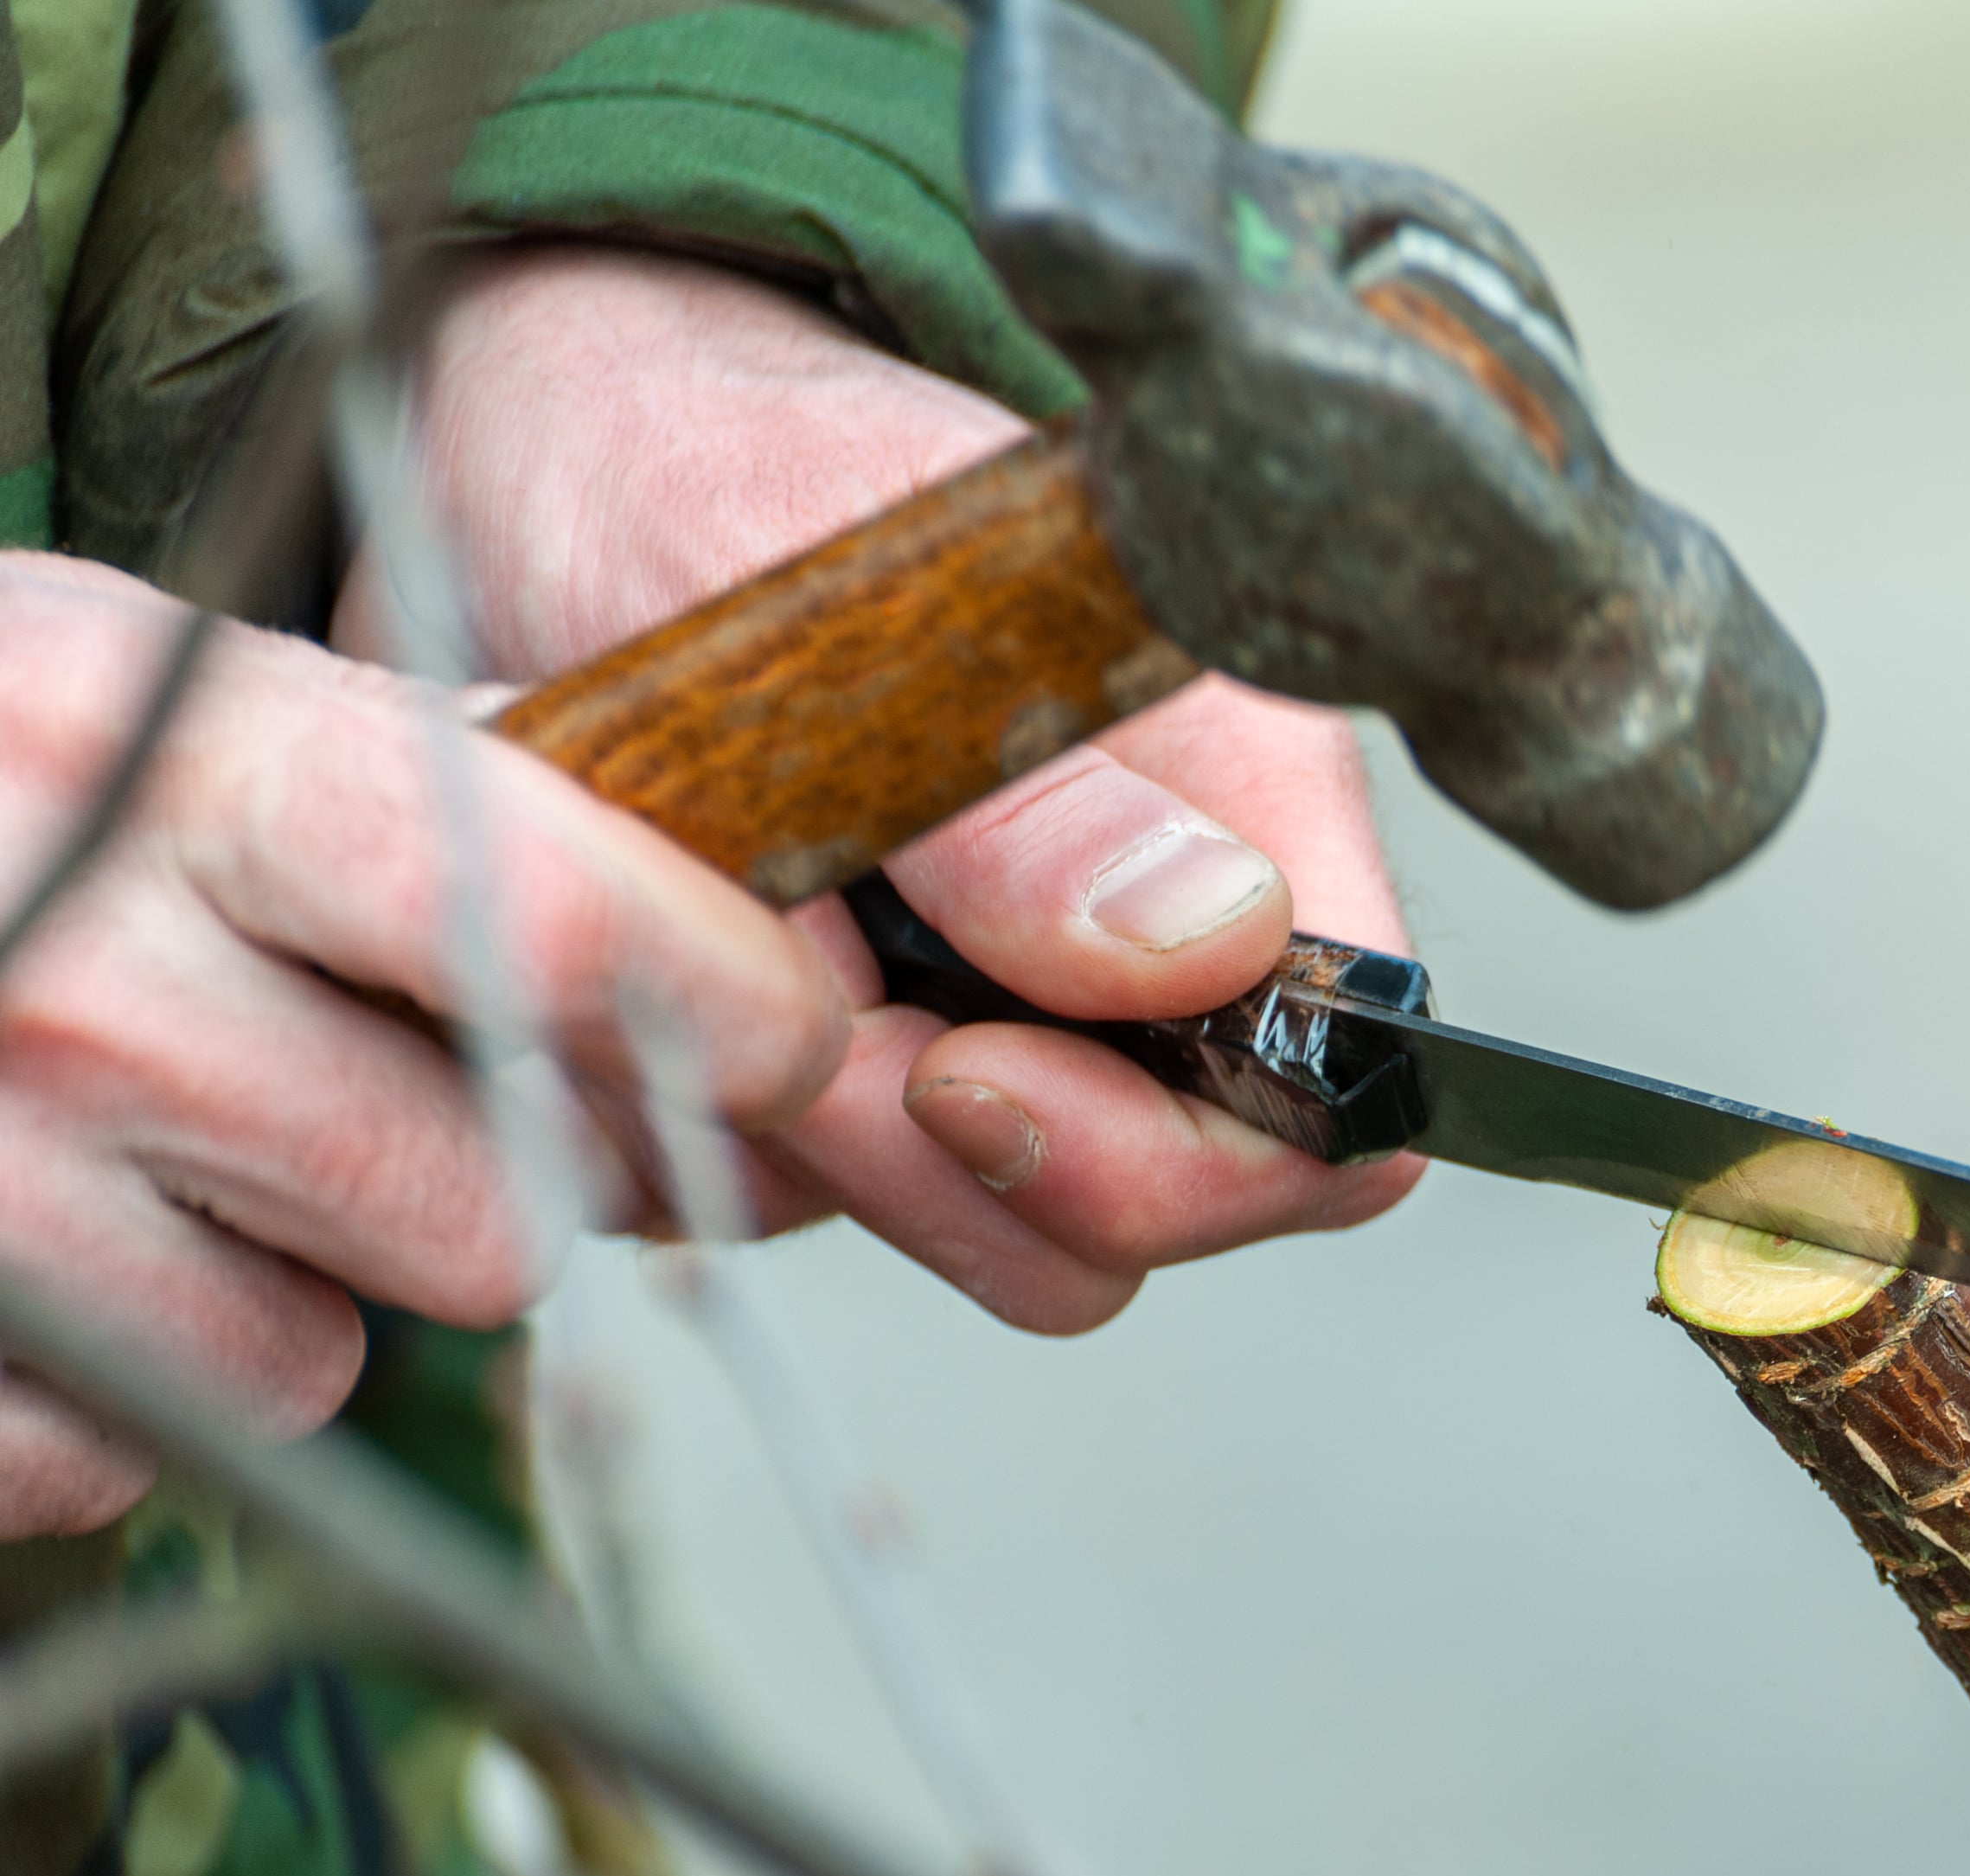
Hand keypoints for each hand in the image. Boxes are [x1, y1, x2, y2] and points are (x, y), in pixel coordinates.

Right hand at [0, 554, 846, 1535]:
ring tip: (141, 1144)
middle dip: (466, 1171)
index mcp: (152, 757)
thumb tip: (735, 895)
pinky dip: (140, 1381)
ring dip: (294, 1276)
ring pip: (342, 1344)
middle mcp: (65, 971)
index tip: (792, 1038)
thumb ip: (424, 769)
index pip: (562, 921)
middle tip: (331, 1081)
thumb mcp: (143, 689)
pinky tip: (36, 1244)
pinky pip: (173, 1444)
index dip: (730, 1009)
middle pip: (495, 1200)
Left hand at [362, 246, 1423, 1332]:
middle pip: (1157, 1211)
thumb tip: (1220, 945)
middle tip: (787, 1036)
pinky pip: (829, 1208)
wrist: (544, 446)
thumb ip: (1031, 800)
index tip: (955, 1074)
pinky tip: (644, 988)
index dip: (1163, 1158)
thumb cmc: (712, 457)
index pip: (1329, 1100)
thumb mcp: (852, 603)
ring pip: (996, 1238)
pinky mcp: (876, 1076)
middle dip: (953, 1175)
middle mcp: (1161, 949)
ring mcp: (1024, 1026)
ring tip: (703, 973)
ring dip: (821, 1156)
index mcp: (1244, 810)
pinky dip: (719, 1133)